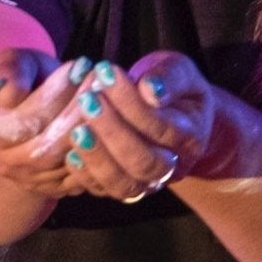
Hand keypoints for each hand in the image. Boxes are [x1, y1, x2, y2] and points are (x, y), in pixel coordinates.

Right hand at [0, 50, 96, 195]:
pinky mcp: (55, 189)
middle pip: (50, 144)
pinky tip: (112, 127)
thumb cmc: (15, 86)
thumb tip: (16, 90)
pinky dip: (100, 154)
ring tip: (110, 101)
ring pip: (69, 163)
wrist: (9, 125)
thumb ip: (10, 71)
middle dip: (80, 113)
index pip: (27, 117)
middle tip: (104, 83)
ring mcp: (32, 180)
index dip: (57, 92)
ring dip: (94, 132)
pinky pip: (84, 178)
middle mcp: (7, 162)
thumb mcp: (8, 66)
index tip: (81, 66)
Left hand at [49, 54, 217, 201]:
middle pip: (145, 162)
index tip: (105, 74)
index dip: (133, 104)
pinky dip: (85, 174)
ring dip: (97, 157)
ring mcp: (146, 182)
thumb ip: (169, 77)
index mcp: (190, 138)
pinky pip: (103, 190)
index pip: (163, 128)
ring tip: (76, 129)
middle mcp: (172, 167)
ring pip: (124, 184)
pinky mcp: (120, 186)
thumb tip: (150, 89)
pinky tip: (70, 151)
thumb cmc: (170, 86)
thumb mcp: (178, 70)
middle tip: (87, 101)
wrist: (167, 110)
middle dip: (113, 131)